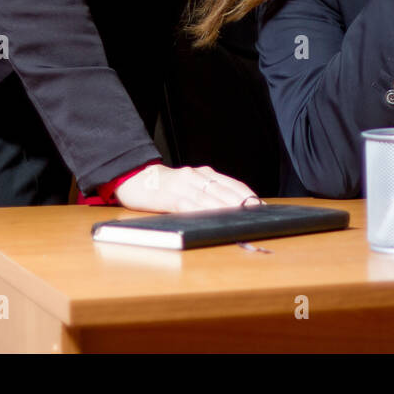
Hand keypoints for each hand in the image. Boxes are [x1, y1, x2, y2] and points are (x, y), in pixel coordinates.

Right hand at [115, 163, 261, 211]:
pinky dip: (200, 212)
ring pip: (209, 199)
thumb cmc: (165, 186)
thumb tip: (230, 208)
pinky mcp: (168, 196)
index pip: (232, 184)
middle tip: (257, 213)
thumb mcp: (189, 185)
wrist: (133, 177)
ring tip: (240, 217)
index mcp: (203, 174)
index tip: (261, 205)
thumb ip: (207, 192)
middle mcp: (195, 177)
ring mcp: (182, 185)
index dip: (247, 195)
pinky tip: (210, 219)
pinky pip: (187, 205)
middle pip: (224, 191)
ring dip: (226, 209)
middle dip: (242, 203)